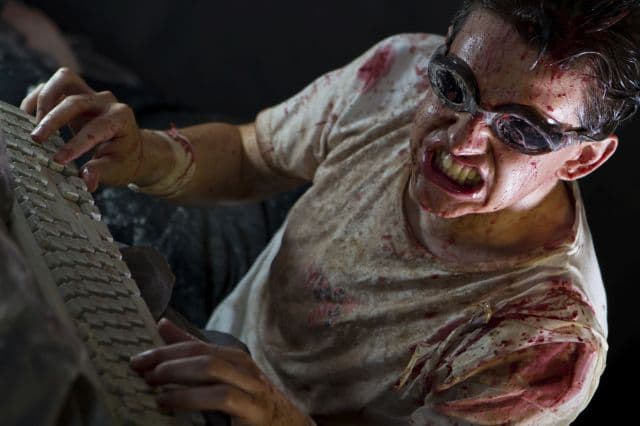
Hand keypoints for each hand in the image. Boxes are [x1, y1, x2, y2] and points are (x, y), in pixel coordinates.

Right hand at [20, 67, 143, 191]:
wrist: (128, 146)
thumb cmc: (123, 158)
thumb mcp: (116, 170)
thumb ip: (100, 173)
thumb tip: (87, 180)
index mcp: (121, 119)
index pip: (96, 128)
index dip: (76, 143)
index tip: (58, 159)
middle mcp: (106, 102)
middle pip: (76, 102)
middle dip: (54, 120)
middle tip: (37, 140)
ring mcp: (91, 94)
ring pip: (66, 79)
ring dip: (46, 99)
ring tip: (34, 123)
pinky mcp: (76, 92)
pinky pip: (55, 85)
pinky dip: (39, 97)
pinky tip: (30, 117)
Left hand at [130, 319, 313, 425]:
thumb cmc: (250, 406)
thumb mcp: (221, 378)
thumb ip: (193, 353)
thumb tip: (164, 324)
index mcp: (235, 358)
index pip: (196, 345)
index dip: (164, 349)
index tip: (137, 358)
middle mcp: (244, 368)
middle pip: (202, 354)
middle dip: (166, 359)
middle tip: (139, 370)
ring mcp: (252, 388)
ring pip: (212, 369)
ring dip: (177, 374)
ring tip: (152, 384)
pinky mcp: (254, 410)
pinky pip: (222, 397)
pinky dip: (192, 397)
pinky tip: (171, 403)